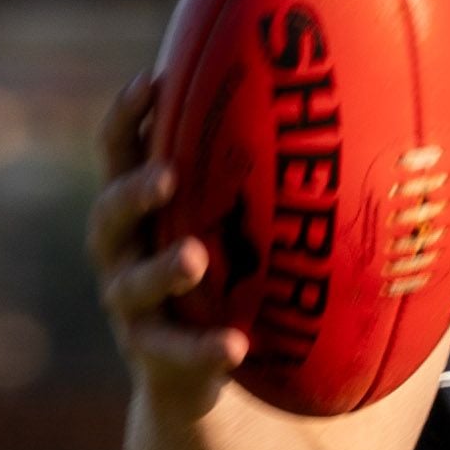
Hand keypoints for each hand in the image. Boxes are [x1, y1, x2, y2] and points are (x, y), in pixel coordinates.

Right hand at [87, 72, 244, 412]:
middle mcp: (121, 252)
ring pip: (133, 285)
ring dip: (163, 268)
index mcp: (137, 209)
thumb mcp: (231, 221)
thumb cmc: (222, 270)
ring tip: (195, 258)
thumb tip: (341, 111)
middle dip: (134, 191)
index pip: (119, 151)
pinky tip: (235, 346)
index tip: (152, 80)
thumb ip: (257, 176)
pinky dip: (202, 348)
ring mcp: (131, 306)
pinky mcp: (152, 356)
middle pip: (109, 214)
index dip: (127, 116)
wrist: (195, 368)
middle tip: (170, 175)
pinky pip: (173, 352)